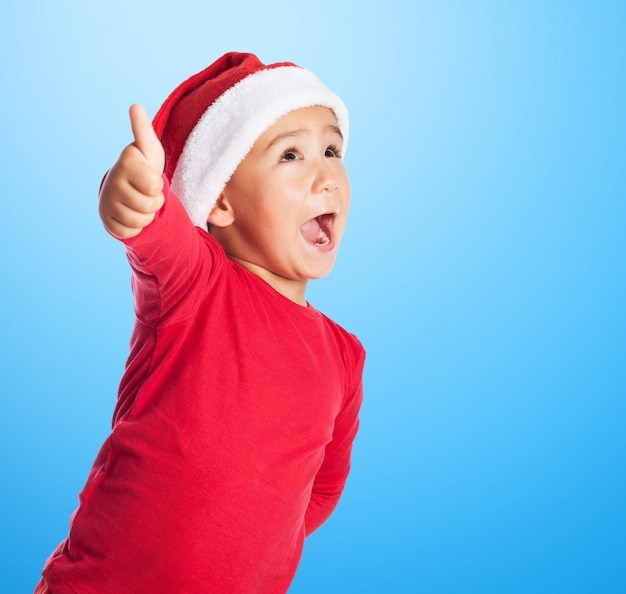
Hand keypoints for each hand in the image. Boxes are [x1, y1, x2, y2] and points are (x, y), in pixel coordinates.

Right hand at [99, 104, 165, 237]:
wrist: (125, 190)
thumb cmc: (143, 168)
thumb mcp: (149, 150)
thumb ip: (144, 131)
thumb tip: (135, 105)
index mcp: (126, 161)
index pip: (154, 186)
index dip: (158, 186)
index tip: (149, 178)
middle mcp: (113, 179)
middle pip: (150, 205)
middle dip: (155, 203)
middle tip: (147, 193)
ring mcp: (107, 201)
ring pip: (141, 221)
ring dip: (147, 215)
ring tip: (140, 202)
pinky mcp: (106, 221)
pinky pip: (130, 232)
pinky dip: (136, 228)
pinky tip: (131, 215)